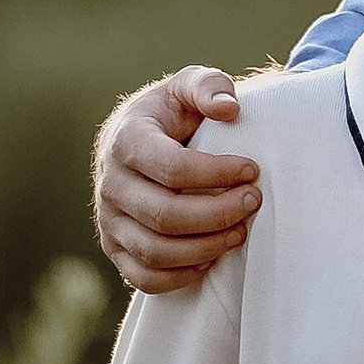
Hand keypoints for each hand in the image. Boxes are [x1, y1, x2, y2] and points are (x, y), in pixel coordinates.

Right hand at [95, 72, 254, 294]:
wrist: (138, 139)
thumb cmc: (171, 113)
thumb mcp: (187, 86)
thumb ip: (209, 86)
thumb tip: (229, 108)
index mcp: (126, 141)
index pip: (172, 168)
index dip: (217, 173)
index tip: (253, 170)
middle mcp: (111, 184)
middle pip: (165, 215)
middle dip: (218, 214)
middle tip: (254, 202)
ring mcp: (109, 221)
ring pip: (155, 251)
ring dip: (206, 246)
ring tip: (241, 231)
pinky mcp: (115, 248)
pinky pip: (144, 277)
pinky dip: (181, 275)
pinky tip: (212, 256)